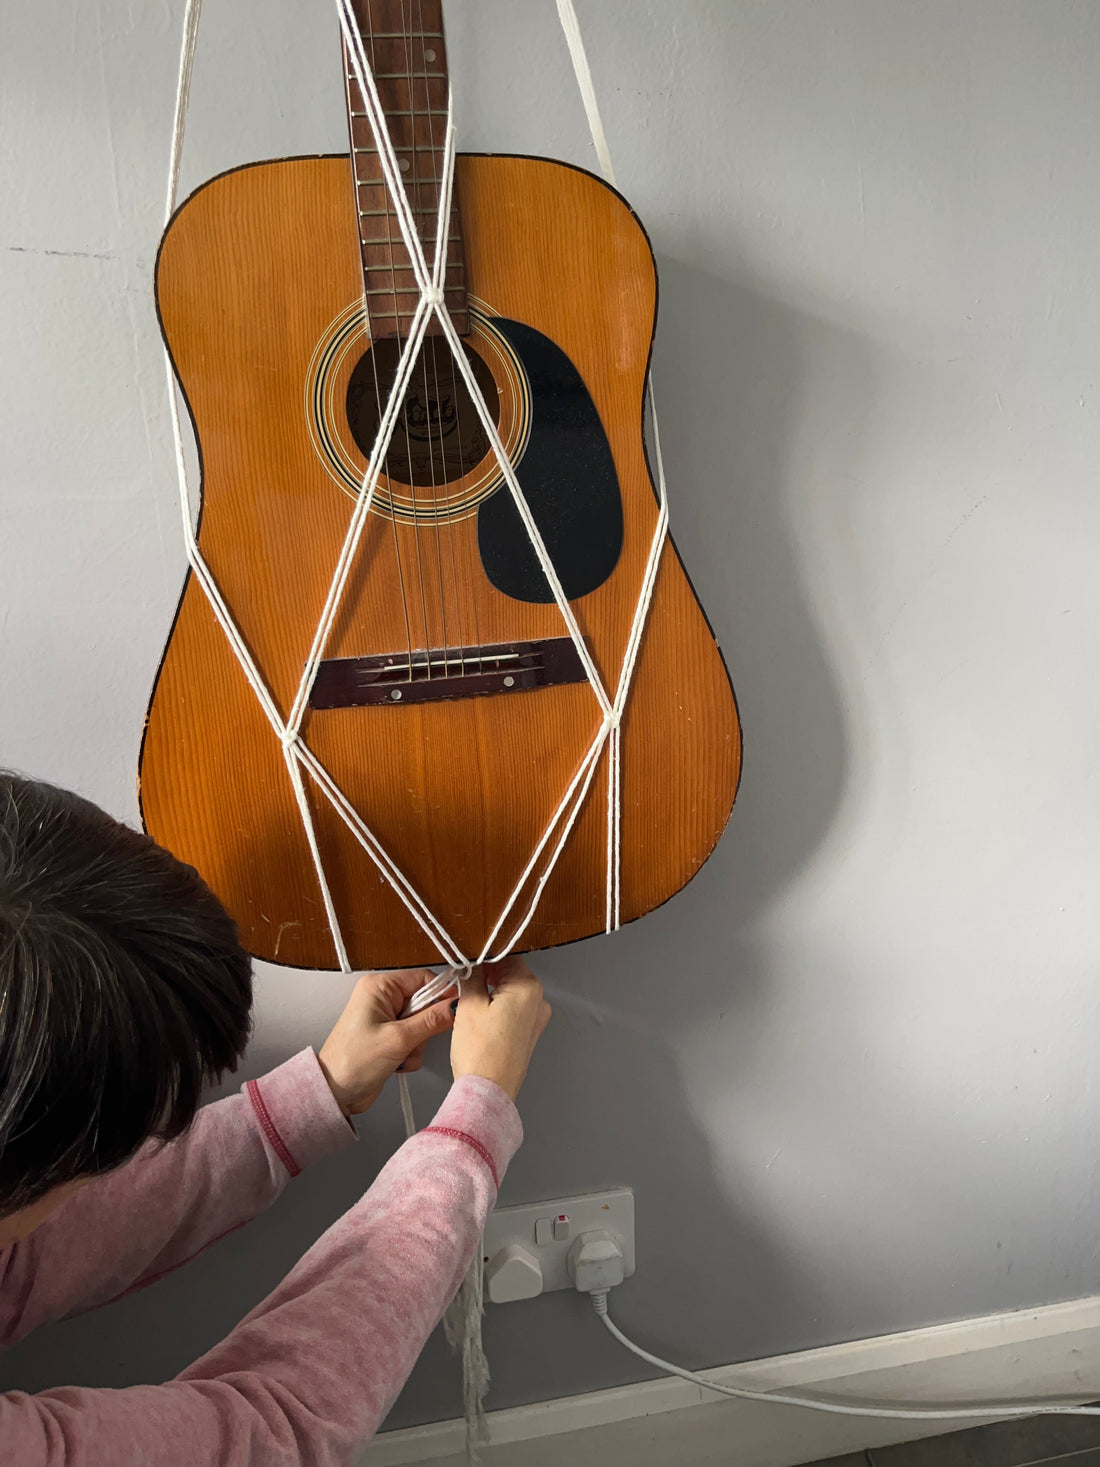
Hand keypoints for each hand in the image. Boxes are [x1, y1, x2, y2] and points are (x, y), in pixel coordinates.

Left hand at [318, 970, 455, 1115]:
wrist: (335, 1093)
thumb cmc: (353, 1062)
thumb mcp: (398, 1038)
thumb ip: (431, 1021)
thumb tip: (455, 1006)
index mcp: (380, 987)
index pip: (423, 979)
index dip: (441, 993)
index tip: (453, 1011)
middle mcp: (382, 998)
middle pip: (424, 1002)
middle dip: (424, 1026)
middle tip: (414, 1040)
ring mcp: (386, 1019)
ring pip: (422, 1024)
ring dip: (417, 1043)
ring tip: (400, 1055)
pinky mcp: (389, 1037)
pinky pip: (414, 1039)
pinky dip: (411, 1053)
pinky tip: (397, 1063)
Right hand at [450, 956, 550, 1102]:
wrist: (488, 1092)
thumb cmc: (480, 1051)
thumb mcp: (469, 1004)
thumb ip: (472, 976)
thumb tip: (471, 962)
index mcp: (528, 987)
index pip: (506, 956)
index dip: (483, 956)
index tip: (465, 963)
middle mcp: (539, 1000)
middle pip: (511, 973)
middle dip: (487, 974)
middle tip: (463, 982)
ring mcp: (537, 1019)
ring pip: (512, 992)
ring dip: (492, 991)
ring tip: (469, 1001)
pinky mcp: (530, 1034)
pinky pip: (514, 1010)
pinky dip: (499, 1007)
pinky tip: (480, 1017)